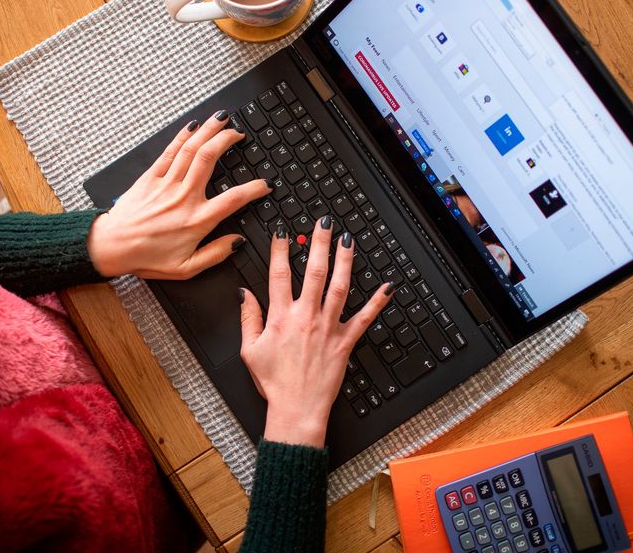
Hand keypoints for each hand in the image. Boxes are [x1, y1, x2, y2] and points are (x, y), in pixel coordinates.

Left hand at [87, 111, 270, 278]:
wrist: (111, 247)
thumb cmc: (146, 258)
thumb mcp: (186, 268)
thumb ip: (216, 254)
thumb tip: (237, 242)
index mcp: (196, 220)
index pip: (234, 199)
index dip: (254, 189)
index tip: (265, 184)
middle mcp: (183, 197)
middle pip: (210, 158)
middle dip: (227, 140)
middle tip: (239, 134)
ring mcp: (166, 184)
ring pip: (191, 149)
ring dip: (208, 130)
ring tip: (221, 119)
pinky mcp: (150, 178)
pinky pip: (169, 152)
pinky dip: (182, 136)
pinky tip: (193, 126)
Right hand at [238, 216, 393, 446]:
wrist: (296, 410)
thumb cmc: (273, 383)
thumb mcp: (249, 350)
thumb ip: (248, 318)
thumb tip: (244, 294)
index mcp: (281, 317)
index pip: (278, 274)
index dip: (279, 249)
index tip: (282, 231)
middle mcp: (306, 317)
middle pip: (314, 271)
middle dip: (319, 243)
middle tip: (324, 222)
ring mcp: (328, 328)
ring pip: (340, 287)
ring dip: (345, 261)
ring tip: (348, 240)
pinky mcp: (345, 342)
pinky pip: (365, 319)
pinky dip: (378, 302)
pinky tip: (388, 286)